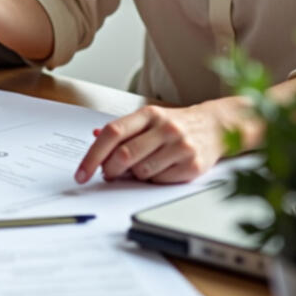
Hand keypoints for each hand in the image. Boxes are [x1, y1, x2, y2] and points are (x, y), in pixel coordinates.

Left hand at [74, 100, 231, 184]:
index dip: (93, 155)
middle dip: (110, 170)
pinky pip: (160, 182)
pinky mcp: (192, 165)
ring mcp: (180, 146)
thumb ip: (122, 129)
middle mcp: (164, 128)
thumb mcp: (148, 119)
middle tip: (107, 174)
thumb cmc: (174, 124)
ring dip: (134, 175)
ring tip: (142, 166)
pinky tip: (161, 169)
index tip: (81, 173)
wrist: (214, 127)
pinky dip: (153, 180)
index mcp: (148, 114)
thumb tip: (94, 137)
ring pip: (141, 172)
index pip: (113, 133)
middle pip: (124, 155)